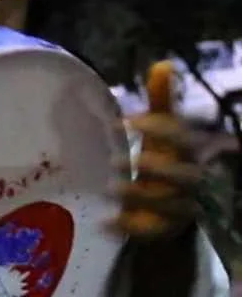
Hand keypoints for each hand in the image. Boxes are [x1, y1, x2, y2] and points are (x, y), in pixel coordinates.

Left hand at [111, 60, 202, 242]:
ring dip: (142, 197)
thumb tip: (163, 63)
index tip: (123, 122)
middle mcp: (191, 181)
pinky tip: (105, 222)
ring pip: (173, 206)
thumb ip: (161, 102)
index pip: (181, 138)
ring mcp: (182, 208)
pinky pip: (154, 233)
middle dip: (156, 167)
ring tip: (110, 189)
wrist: (167, 209)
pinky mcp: (167, 231)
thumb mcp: (161, 133)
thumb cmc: (164, 161)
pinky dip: (130, 228)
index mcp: (188, 153)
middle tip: (114, 160)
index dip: (156, 128)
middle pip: (186, 176)